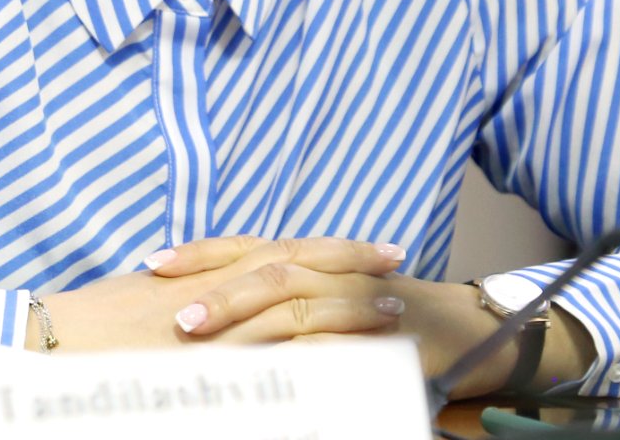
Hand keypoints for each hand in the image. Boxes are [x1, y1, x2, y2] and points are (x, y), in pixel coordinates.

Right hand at [37, 235, 406, 352]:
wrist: (48, 341)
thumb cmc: (90, 319)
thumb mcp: (148, 292)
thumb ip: (194, 286)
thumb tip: (220, 289)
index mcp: (207, 273)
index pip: (283, 252)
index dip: (332, 249)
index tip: (372, 248)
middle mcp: (217, 294)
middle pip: (299, 273)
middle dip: (352, 270)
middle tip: (397, 266)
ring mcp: (215, 333)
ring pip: (296, 316)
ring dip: (346, 315)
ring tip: (390, 315)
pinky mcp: (207, 367)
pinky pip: (271, 367)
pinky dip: (311, 366)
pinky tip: (346, 369)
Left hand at [157, 246, 596, 400]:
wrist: (468, 329)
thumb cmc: (391, 321)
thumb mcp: (328, 306)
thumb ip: (282, 306)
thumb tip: (212, 311)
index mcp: (311, 260)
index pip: (247, 248)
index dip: (201, 254)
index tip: (152, 265)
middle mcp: (331, 270)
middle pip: (264, 266)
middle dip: (214, 286)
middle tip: (170, 311)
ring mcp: (356, 298)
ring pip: (293, 297)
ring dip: (243, 315)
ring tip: (199, 336)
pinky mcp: (381, 332)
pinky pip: (332, 341)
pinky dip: (295, 354)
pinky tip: (265, 370)